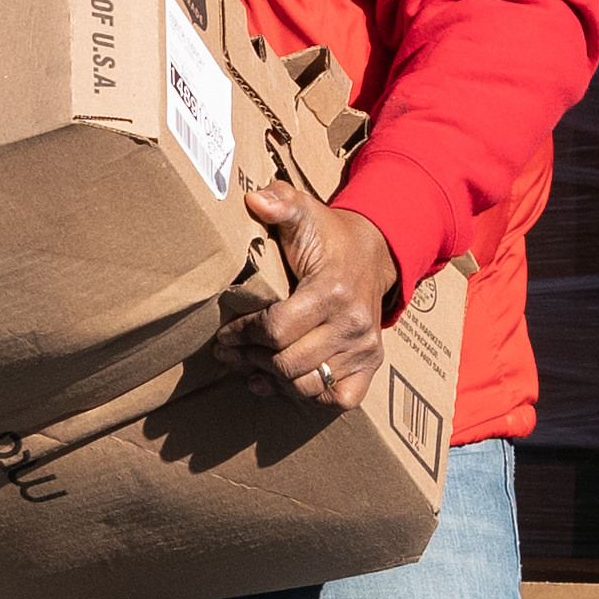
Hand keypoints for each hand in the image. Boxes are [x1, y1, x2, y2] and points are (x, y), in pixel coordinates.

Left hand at [237, 184, 400, 411]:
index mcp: (332, 291)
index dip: (243, 333)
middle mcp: (353, 325)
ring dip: (272, 380)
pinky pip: (337, 398)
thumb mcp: (305, 212)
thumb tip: (254, 201)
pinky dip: (307, 396)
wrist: (374, 252)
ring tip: (249, 367)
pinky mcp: (370, 364)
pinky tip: (281, 383)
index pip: (276, 328)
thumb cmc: (328, 236)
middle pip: (288, 362)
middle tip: (229, 352)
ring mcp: (364, 348)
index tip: (224, 332)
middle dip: (250, 358)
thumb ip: (281, 203)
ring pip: (307, 385)